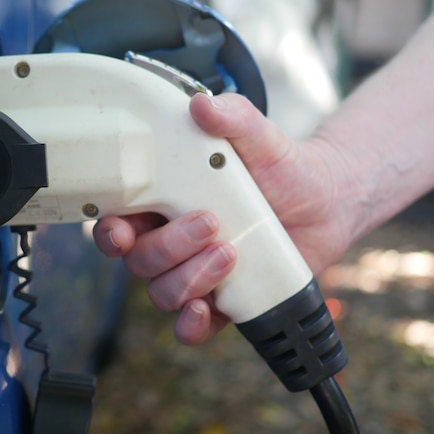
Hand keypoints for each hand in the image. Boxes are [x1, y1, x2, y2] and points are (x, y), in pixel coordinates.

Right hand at [93, 92, 350, 344]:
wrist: (324, 201)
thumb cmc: (280, 167)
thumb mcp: (259, 136)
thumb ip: (233, 117)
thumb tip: (202, 105)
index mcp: (163, 201)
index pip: (117, 222)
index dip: (110, 231)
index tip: (122, 230)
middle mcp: (170, 241)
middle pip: (139, 261)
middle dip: (169, 247)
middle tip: (209, 223)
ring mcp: (194, 273)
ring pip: (163, 292)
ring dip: (188, 278)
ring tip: (229, 253)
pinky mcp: (220, 302)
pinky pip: (191, 328)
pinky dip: (190, 325)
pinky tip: (203, 310)